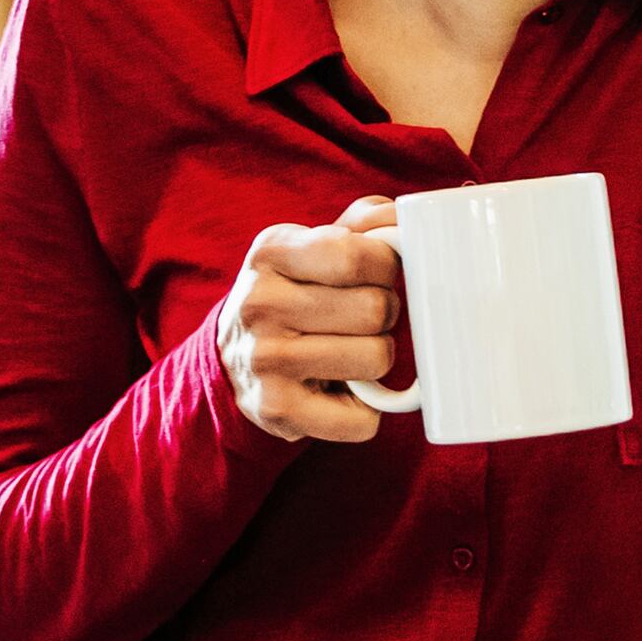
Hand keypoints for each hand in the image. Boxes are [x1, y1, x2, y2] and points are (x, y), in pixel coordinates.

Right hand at [216, 195, 405, 443]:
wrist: (234, 360)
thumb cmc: (295, 294)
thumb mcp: (314, 245)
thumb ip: (365, 223)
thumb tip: (407, 221)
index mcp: (271, 252)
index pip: (358, 255)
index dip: (387, 267)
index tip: (377, 274)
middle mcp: (260, 304)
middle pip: (376, 309)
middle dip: (384, 315)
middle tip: (359, 319)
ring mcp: (265, 360)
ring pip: (376, 359)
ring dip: (377, 359)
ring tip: (347, 351)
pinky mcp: (277, 410)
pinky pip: (363, 419)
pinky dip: (364, 410)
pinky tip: (339, 392)